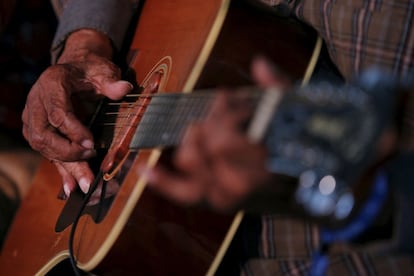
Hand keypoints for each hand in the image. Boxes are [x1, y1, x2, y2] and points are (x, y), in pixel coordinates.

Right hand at [22, 29, 132, 195]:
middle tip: (91, 161)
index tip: (92, 144)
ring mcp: (34, 118)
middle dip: (68, 153)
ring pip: (44, 148)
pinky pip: (47, 153)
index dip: (73, 130)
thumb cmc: (89, 71)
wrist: (74, 70)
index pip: (58, 113)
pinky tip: (71, 187)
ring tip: (85, 184)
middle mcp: (37, 102)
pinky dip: (61, 170)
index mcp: (52, 84)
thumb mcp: (103, 70)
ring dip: (66, 167)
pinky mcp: (39, 131)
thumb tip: (125, 89)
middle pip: (44, 135)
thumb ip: (111, 82)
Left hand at [144, 57, 286, 211]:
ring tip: (204, 125)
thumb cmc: (293, 146)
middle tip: (223, 109)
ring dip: (192, 136)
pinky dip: (161, 181)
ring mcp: (223, 194)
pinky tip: (144, 170)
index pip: (222, 139)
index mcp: (262, 162)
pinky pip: (182, 192)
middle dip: (212, 119)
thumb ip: (278, 88)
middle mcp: (240, 183)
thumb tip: (259, 63)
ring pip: (188, 159)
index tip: (230, 98)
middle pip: (205, 143)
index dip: (224, 113)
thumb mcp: (293, 114)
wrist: (297, 188)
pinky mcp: (212, 198)